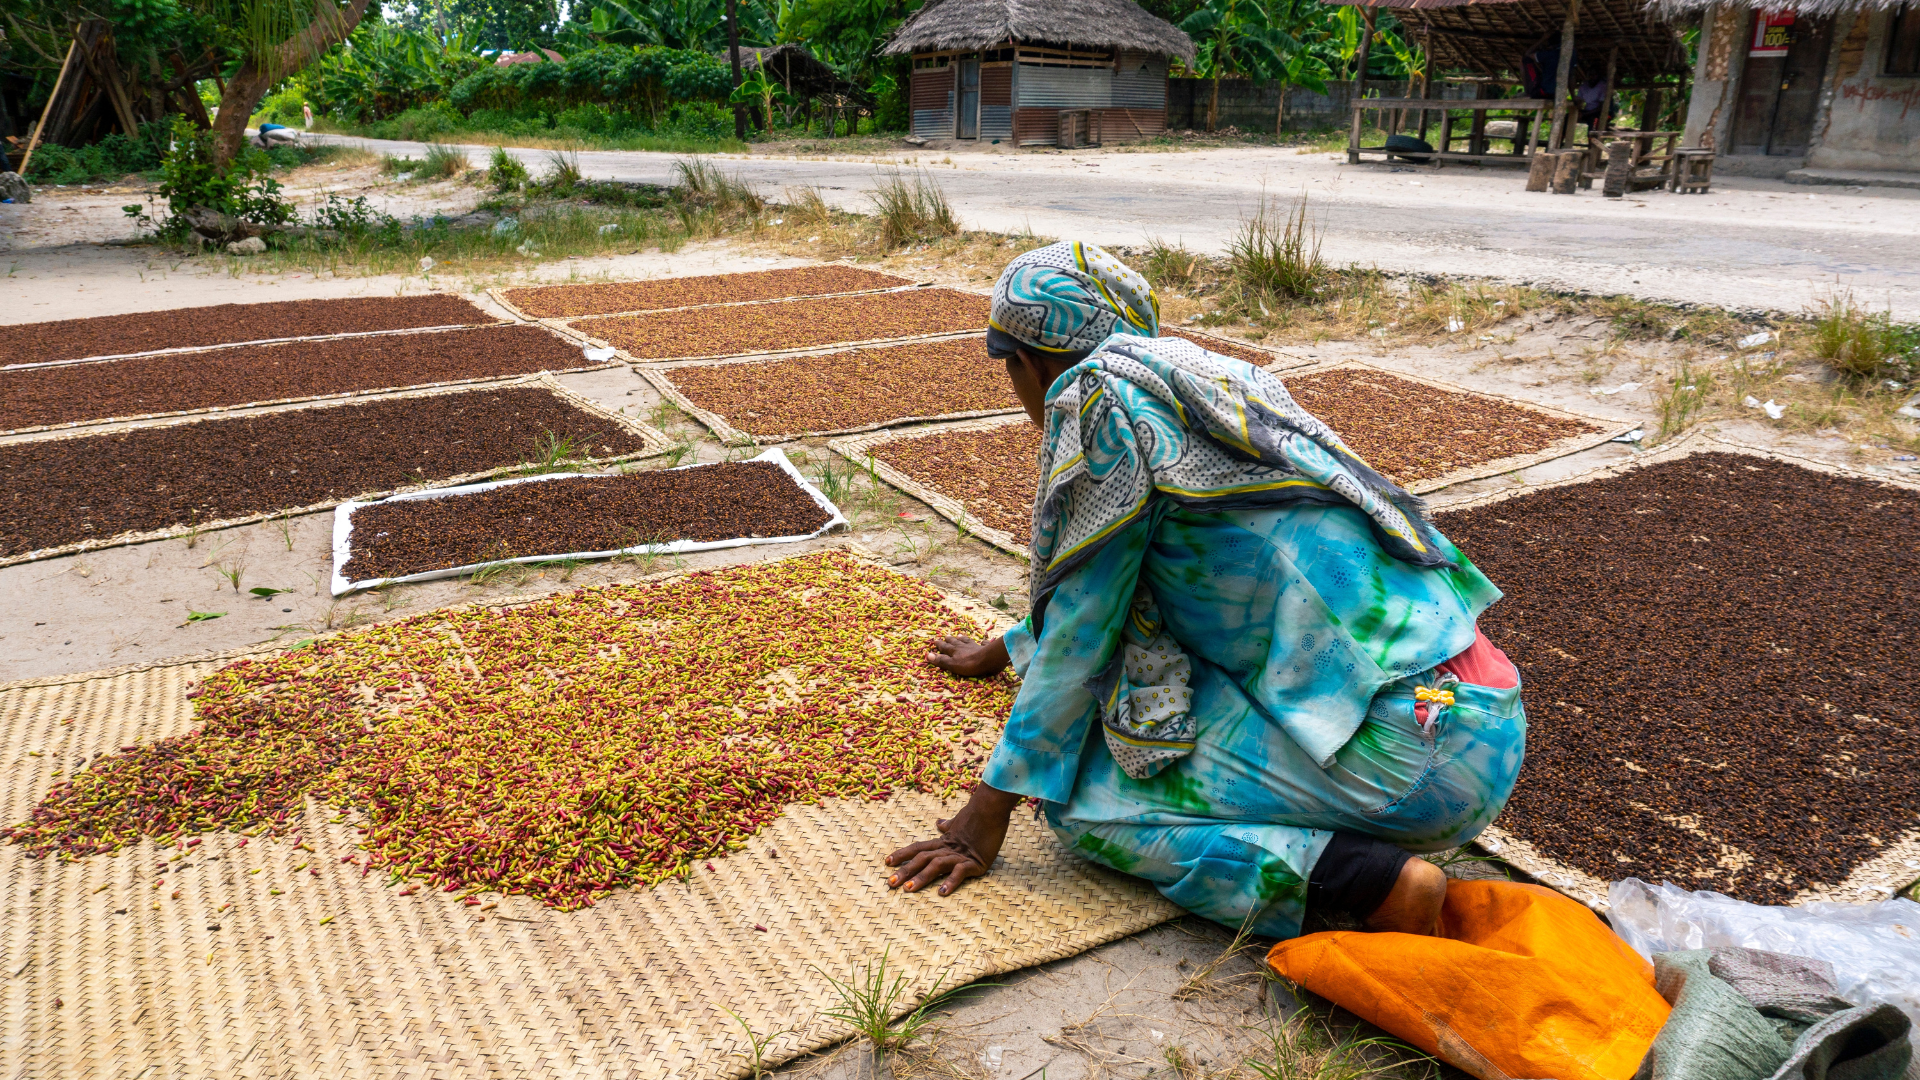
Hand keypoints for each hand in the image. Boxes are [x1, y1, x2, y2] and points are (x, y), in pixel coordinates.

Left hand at [884, 783, 1021, 895]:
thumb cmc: (978, 815)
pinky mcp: (975, 862)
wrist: (992, 808)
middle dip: (905, 871)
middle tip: (890, 883)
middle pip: (921, 859)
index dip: (902, 855)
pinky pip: (960, 872)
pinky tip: (942, 892)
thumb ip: (948, 826)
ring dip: (921, 877)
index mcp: (943, 841)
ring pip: (935, 865)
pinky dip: (950, 882)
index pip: (918, 848)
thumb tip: (939, 823)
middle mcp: (948, 848)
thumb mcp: (960, 821)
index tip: (887, 862)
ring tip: (909, 889)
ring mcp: (960, 855)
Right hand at [927, 635, 1009, 677]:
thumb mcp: (952, 664)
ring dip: (963, 639)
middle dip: (950, 640)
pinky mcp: (985, 649)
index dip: (940, 645)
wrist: (987, 660)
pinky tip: (982, 641)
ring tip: (959, 636)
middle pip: (956, 642)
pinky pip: (982, 644)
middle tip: (947, 636)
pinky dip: (981, 643)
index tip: (935, 641)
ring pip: (967, 641)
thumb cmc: (969, 664)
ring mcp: (975, 646)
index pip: (945, 647)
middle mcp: (964, 647)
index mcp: (955, 651)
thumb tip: (928, 655)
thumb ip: (942, 660)